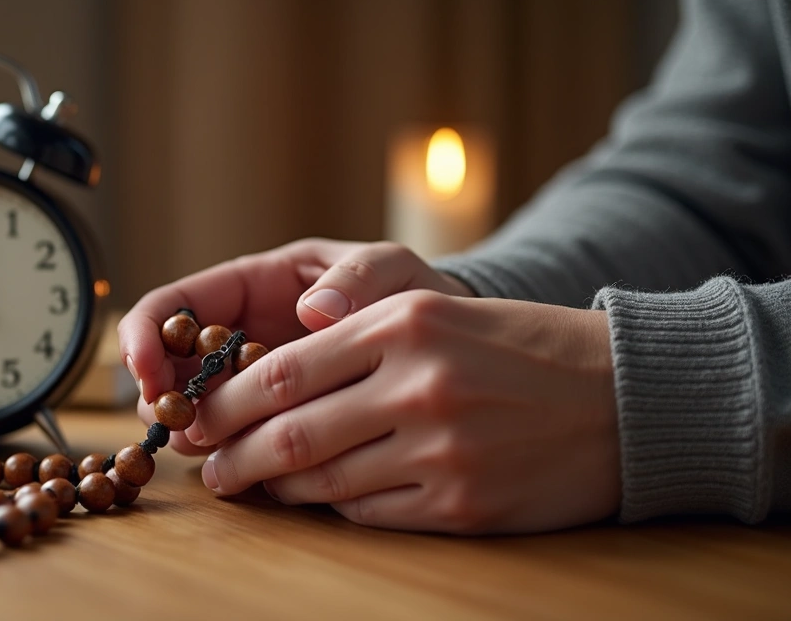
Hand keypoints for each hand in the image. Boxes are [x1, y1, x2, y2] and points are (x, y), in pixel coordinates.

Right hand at [119, 238, 471, 454]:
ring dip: (189, 429)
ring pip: (196, 407)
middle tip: (177, 423)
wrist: (450, 350)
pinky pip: (239, 439)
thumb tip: (315, 308)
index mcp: (253, 286)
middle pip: (170, 364)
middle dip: (160, 393)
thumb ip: (360, 276)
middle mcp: (242, 335)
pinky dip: (230, 454)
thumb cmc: (415, 295)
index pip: (175, 303)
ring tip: (205, 447)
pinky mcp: (278, 424)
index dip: (146, 334)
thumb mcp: (394, 270)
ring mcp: (255, 382)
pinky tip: (241, 466)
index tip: (144, 370)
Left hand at [188, 291, 619, 533]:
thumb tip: (270, 385)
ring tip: (254, 486)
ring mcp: (442, 449)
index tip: (199, 418)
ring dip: (280, 487)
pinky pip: (370, 512)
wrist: (626, 396)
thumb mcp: (440, 315)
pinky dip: (337, 506)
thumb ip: (356, 340)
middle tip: (211, 470)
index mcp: (405, 325)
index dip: (227, 403)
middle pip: (292, 432)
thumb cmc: (523, 348)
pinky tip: (325, 498)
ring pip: (325, 479)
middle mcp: (419, 385)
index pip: (284, 372)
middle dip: (236, 456)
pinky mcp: (462, 503)